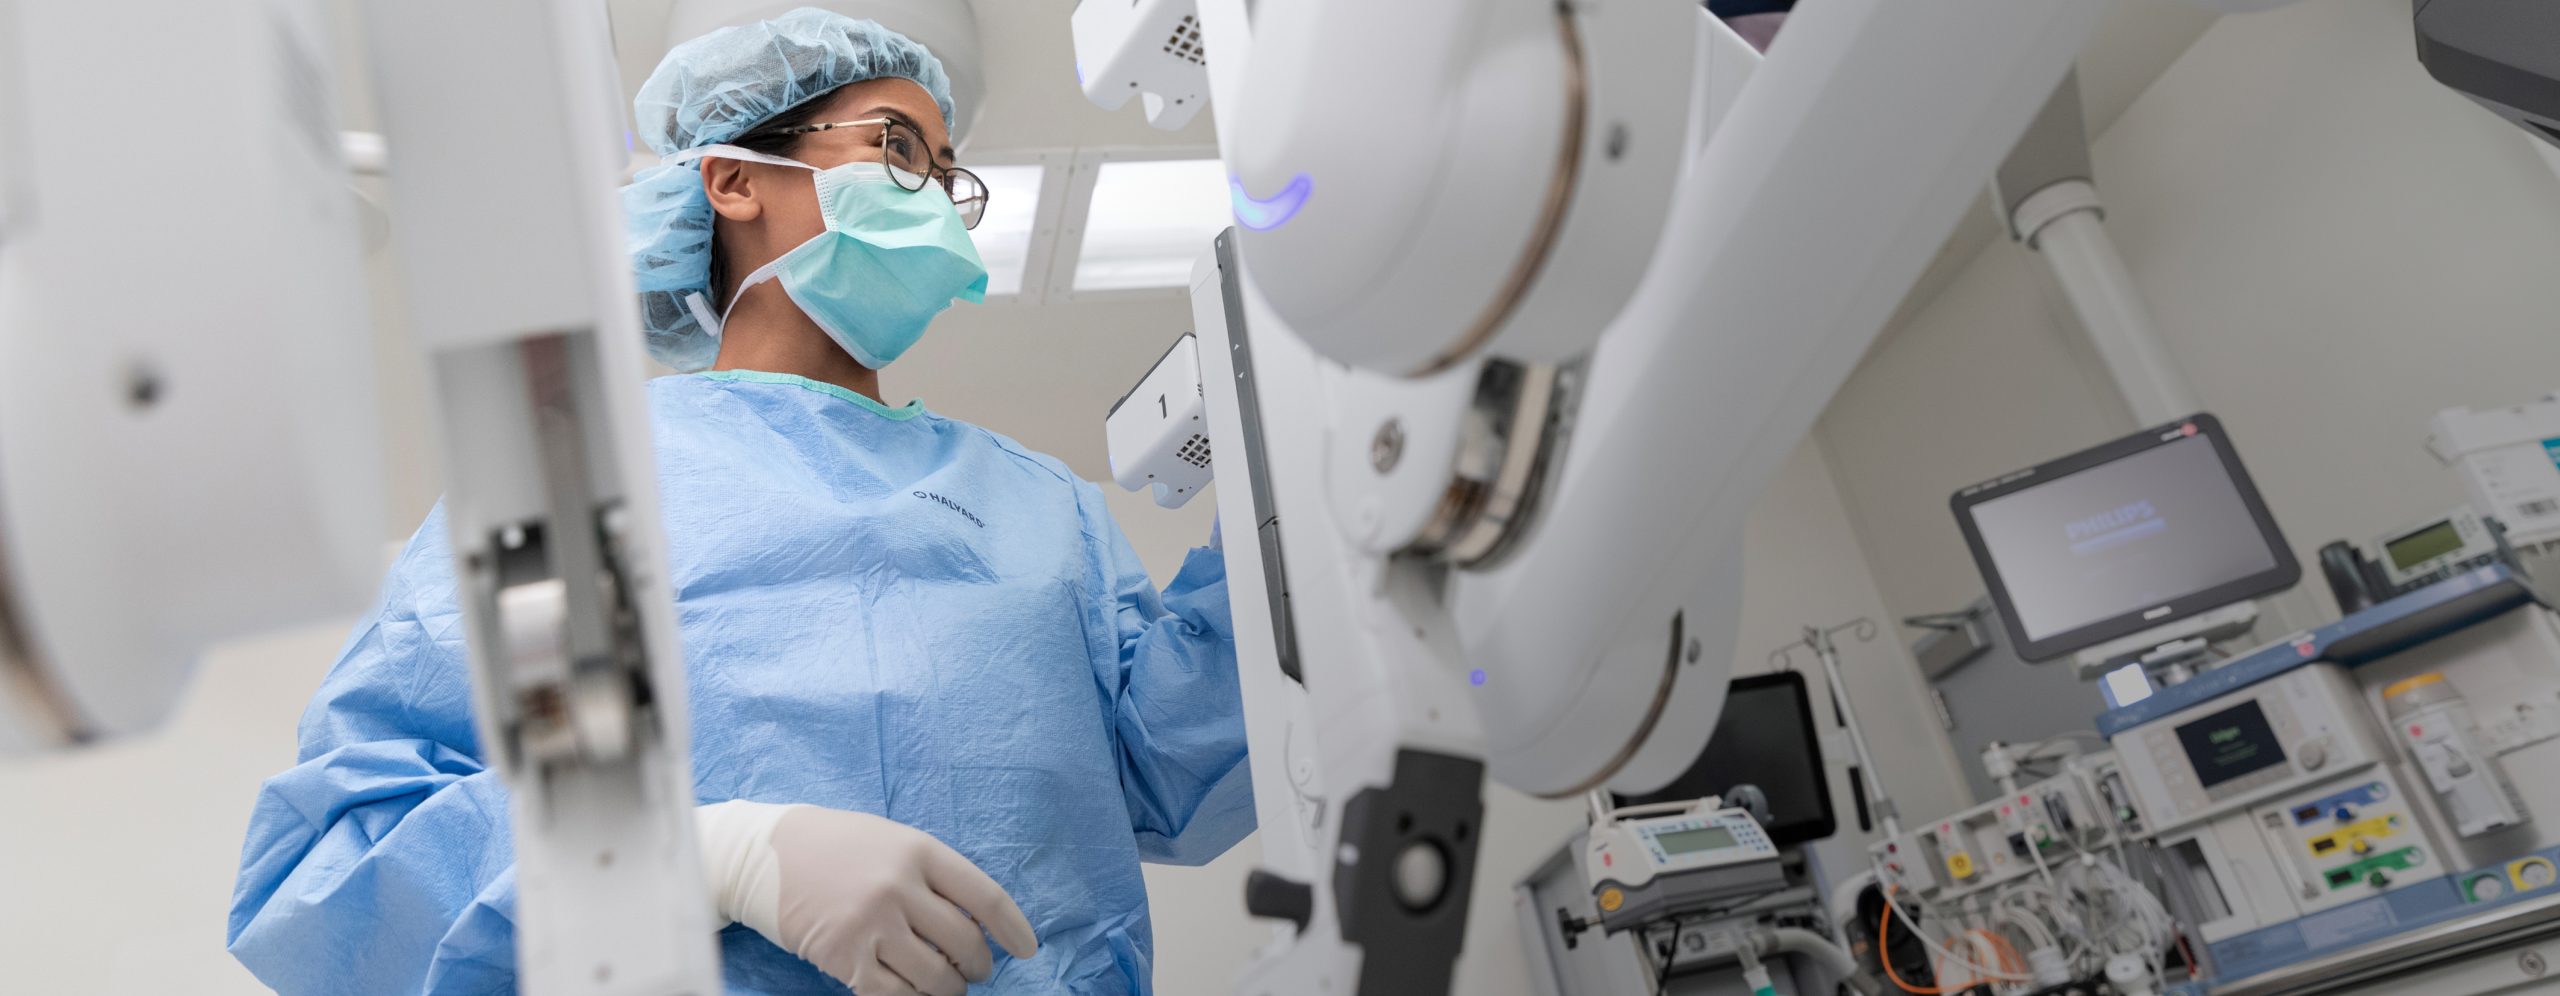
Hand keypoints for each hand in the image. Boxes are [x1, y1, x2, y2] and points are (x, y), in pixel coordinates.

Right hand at [697, 801, 1038, 993]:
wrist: (762, 855)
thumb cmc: (835, 846)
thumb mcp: (891, 841)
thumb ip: (932, 875)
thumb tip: (975, 922)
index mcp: (918, 850)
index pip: (985, 897)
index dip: (1013, 929)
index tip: (1026, 949)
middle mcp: (898, 887)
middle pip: (964, 943)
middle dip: (978, 966)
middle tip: (975, 970)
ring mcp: (870, 923)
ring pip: (934, 977)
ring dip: (948, 989)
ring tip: (945, 984)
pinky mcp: (844, 956)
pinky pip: (894, 995)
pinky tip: (912, 992)